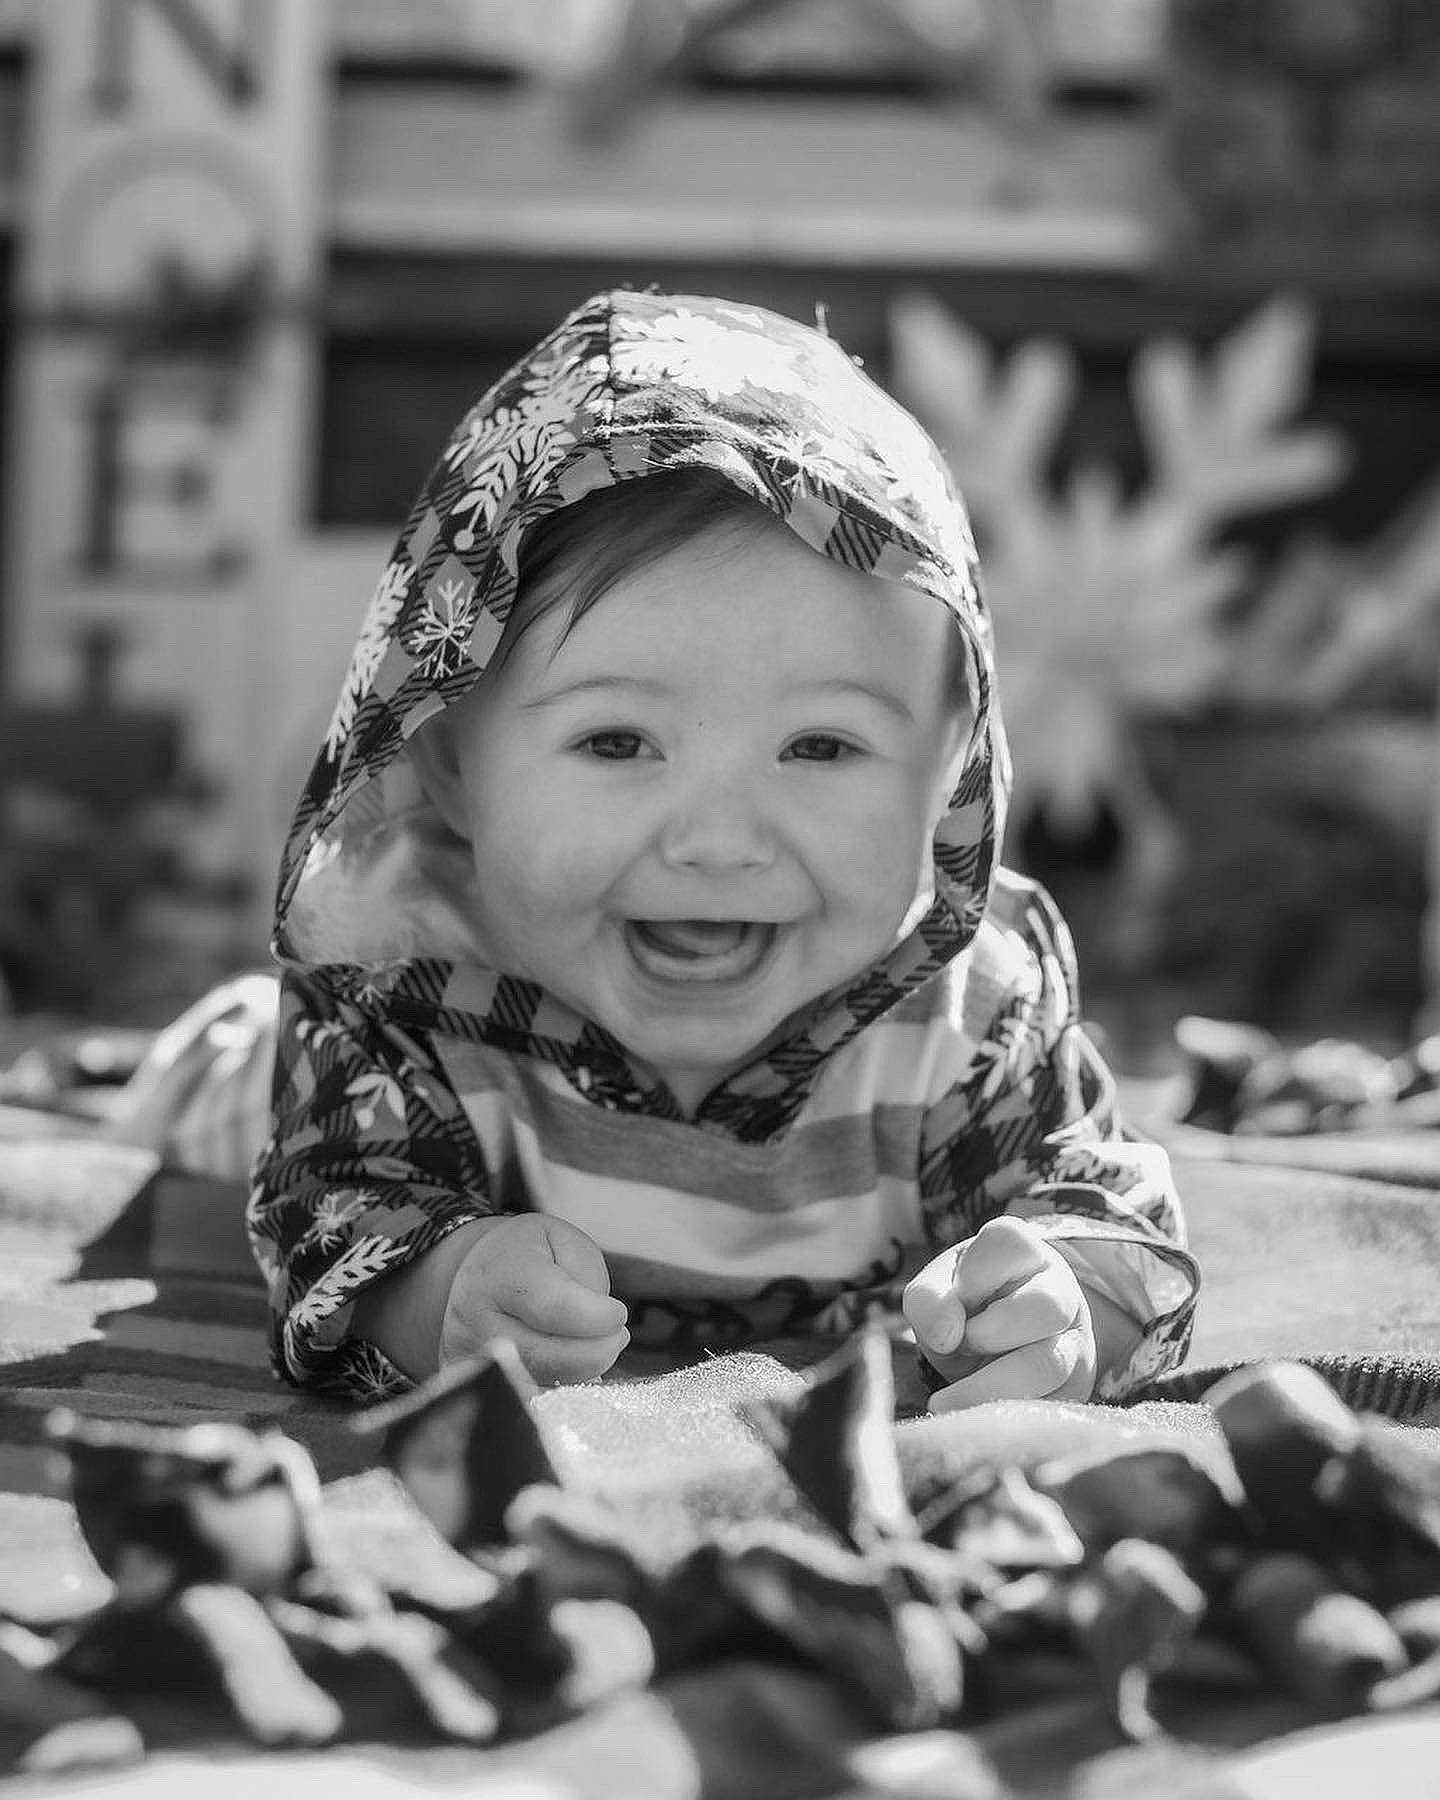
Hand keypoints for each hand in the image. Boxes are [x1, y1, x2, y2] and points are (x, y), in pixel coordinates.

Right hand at [440, 1215, 628, 1385]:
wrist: (481, 1266)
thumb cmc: (529, 1252)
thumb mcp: (566, 1241)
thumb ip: (585, 1279)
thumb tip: (600, 1327)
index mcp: (500, 1273)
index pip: (553, 1307)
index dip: (596, 1317)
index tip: (618, 1314)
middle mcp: (475, 1317)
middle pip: (544, 1355)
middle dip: (595, 1352)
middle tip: (617, 1336)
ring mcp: (468, 1354)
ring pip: (537, 1382)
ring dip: (580, 1370)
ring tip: (598, 1345)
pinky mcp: (470, 1380)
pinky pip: (525, 1395)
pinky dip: (558, 1384)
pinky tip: (574, 1364)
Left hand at [902, 1216, 1095, 1411]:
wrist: (992, 1350)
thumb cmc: (961, 1310)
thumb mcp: (936, 1292)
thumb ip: (928, 1301)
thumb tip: (945, 1335)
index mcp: (1024, 1251)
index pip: (1009, 1242)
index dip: (971, 1278)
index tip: (951, 1302)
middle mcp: (1060, 1292)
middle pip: (1045, 1307)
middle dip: (988, 1334)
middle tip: (956, 1349)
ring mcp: (1074, 1343)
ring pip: (1050, 1365)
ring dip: (989, 1386)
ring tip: (949, 1400)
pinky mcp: (1075, 1392)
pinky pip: (1048, 1409)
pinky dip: (1005, 1416)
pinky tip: (977, 1416)